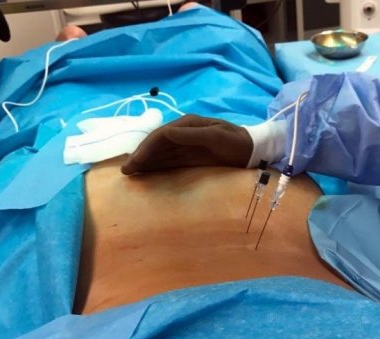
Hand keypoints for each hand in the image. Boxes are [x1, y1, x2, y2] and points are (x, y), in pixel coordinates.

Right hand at [120, 114, 252, 174]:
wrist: (253, 150)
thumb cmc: (236, 142)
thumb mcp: (216, 136)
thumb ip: (192, 135)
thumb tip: (166, 133)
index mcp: (188, 124)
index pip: (161, 135)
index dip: (147, 148)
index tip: (136, 161)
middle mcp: (184, 133)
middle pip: (157, 144)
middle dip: (141, 156)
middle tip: (126, 171)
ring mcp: (187, 146)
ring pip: (161, 154)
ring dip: (146, 162)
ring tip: (131, 172)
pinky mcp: (191, 157)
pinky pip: (170, 161)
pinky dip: (157, 166)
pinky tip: (147, 172)